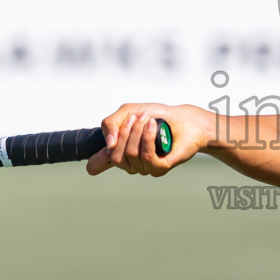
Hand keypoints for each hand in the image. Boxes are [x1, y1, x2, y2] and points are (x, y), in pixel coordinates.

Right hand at [86, 103, 211, 176]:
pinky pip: (146, 156)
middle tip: (137, 117)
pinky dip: (147, 138)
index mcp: (120, 152)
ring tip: (148, 120)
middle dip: (124, 132)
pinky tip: (152, 126)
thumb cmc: (157, 116)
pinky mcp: (160, 168)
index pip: (98, 165)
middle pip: (115, 155)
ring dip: (137, 132)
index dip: (95, 161)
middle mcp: (130, 163)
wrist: (184, 119)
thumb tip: (108, 146)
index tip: (104, 148)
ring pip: (130, 154)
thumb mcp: (128, 112)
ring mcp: (145, 167)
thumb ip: (110, 124)